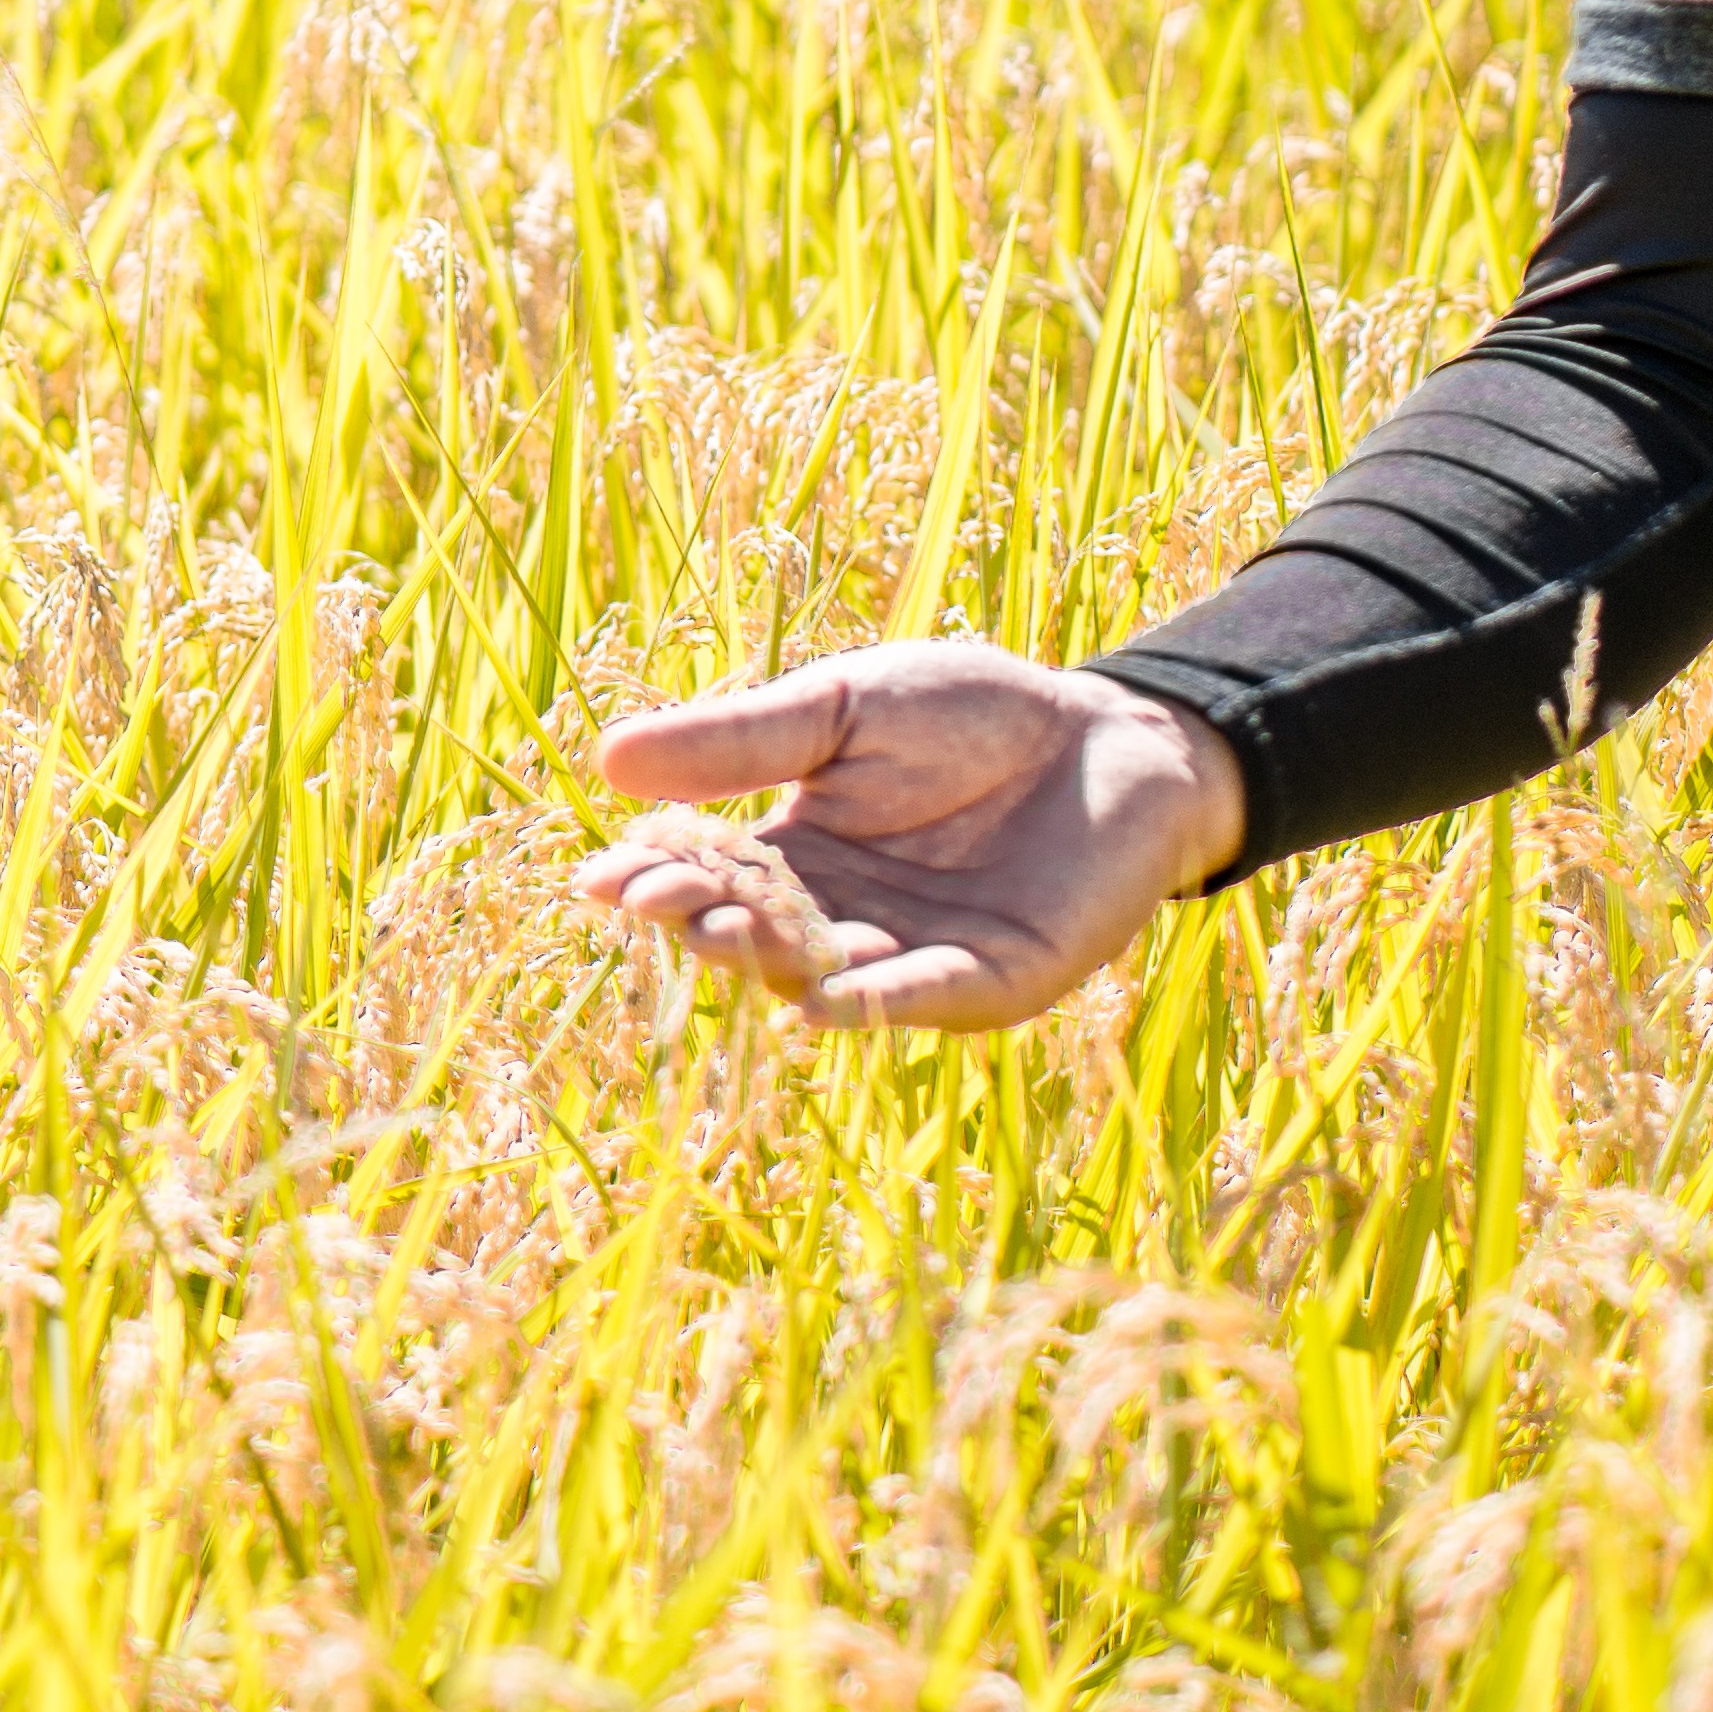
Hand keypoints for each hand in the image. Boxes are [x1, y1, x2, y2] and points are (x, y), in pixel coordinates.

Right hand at [571, 639, 1247, 1032]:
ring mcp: (915, 957)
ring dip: (778, 961)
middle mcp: (845, 919)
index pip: (712, 878)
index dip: (660, 878)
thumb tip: (608, 759)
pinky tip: (826, 997)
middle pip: (755, 936)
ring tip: (732, 935)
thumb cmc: (973, 714)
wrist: (1109, 732)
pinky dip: (875, 1001)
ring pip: (826, 974)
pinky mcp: (992, 980)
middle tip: (661, 902)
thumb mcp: (843, 710)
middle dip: (705, 922)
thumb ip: (742, 740)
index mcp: (800, 854)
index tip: (603, 878)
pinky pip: (922, 999)